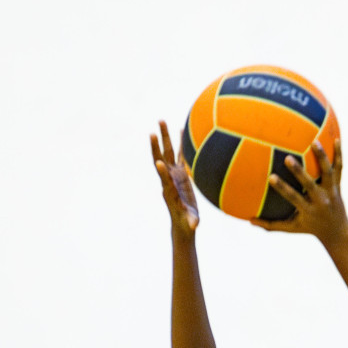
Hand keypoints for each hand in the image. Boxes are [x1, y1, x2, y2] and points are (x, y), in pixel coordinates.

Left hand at [151, 121, 198, 237]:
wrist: (183, 220)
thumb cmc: (187, 222)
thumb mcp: (190, 222)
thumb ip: (192, 221)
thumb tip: (195, 226)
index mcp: (170, 191)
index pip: (164, 181)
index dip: (162, 173)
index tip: (158, 163)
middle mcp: (168, 179)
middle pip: (161, 159)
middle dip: (157, 146)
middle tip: (153, 131)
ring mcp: (174, 174)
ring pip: (168, 152)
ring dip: (165, 137)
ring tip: (161, 121)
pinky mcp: (180, 172)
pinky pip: (179, 154)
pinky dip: (179, 142)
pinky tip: (181, 129)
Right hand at [251, 140, 347, 244]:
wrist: (337, 231)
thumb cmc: (310, 227)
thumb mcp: (291, 228)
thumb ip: (271, 225)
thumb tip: (249, 220)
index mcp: (309, 210)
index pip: (294, 198)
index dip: (283, 188)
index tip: (270, 177)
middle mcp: (321, 200)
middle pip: (311, 184)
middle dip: (300, 172)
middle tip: (288, 158)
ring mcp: (332, 191)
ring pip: (328, 172)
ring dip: (322, 157)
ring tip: (314, 141)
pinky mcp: (338, 185)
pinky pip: (339, 167)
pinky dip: (339, 154)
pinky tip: (336, 138)